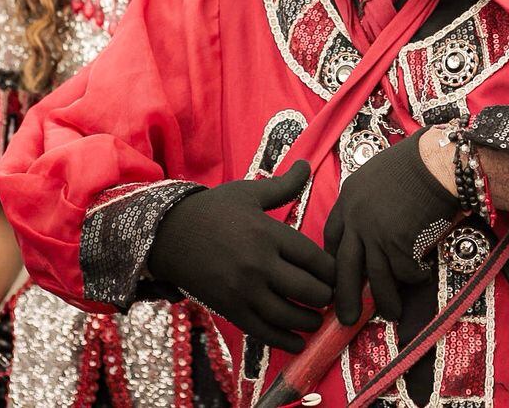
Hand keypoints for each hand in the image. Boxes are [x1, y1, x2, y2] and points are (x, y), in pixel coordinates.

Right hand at [146, 161, 332, 352]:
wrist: (168, 234)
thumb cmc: (212, 210)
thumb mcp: (249, 193)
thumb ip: (283, 186)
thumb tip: (306, 165)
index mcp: (269, 234)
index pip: (315, 259)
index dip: (333, 271)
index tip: (340, 275)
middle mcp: (260, 264)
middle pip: (309, 290)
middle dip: (326, 297)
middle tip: (331, 297)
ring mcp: (244, 290)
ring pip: (289, 315)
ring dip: (310, 321)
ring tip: (317, 319)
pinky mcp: (230, 309)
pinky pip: (264, 331)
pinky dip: (285, 341)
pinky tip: (298, 343)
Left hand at [323, 130, 460, 324]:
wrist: (434, 161)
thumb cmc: (414, 163)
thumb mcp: (376, 176)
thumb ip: (368, 202)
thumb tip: (372, 227)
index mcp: (348, 199)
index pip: (331, 238)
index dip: (335, 260)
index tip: (340, 275)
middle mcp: (356, 219)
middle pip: (344, 267)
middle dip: (345, 296)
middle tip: (346, 318)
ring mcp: (376, 234)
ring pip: (375, 278)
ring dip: (384, 300)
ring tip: (391, 313)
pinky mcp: (398, 243)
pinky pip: (405, 271)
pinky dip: (415, 277)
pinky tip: (423, 275)